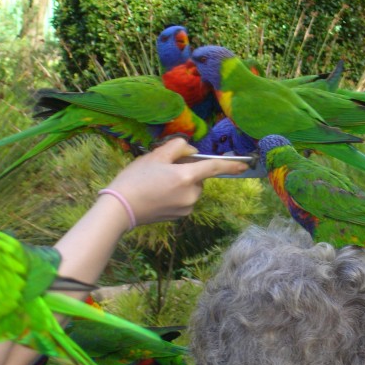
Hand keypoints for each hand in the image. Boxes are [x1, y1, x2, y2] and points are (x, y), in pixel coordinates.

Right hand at [103, 137, 247, 225]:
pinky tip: (158, 192)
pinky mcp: (180, 216)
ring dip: (182, 182)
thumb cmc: (135, 179)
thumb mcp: (155, 155)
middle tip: (164, 168)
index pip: (215, 167)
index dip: (231, 164)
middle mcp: (192, 194)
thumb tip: (192, 151)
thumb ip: (178, 147)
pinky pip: (185, 198)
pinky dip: (177, 193)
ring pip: (191, 187)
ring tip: (157, 181)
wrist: (120, 209)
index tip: (245, 164)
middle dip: (188, 170)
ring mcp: (187, 207)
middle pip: (198, 176)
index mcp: (187, 177)